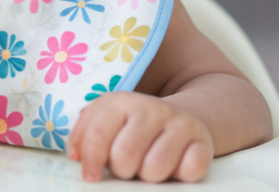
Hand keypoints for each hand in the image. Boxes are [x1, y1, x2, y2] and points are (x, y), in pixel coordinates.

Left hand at [67, 91, 213, 182]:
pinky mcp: (204, 142)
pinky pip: (190, 170)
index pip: (98, 135)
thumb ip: (85, 135)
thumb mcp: (106, 122)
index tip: (90, 177)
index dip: (91, 160)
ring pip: (155, 168)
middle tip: (127, 168)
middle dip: (122, 171)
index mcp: (122, 102)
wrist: (181, 118)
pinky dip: (180, 175)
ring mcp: (180, 124)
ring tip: (149, 166)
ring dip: (149, 177)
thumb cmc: (133, 128)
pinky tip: (175, 166)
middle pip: (124, 156)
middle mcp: (152, 108)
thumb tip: (75, 155)